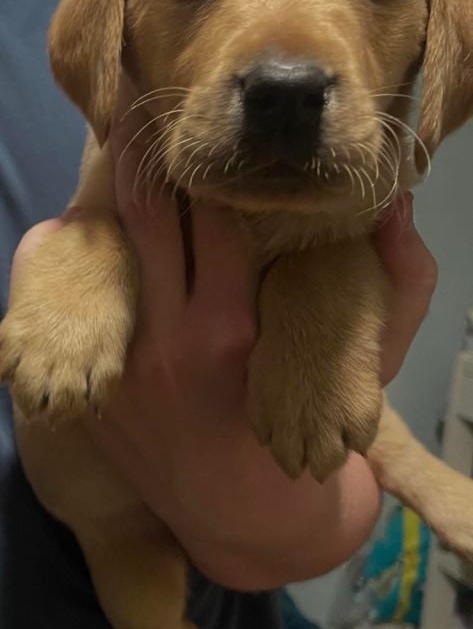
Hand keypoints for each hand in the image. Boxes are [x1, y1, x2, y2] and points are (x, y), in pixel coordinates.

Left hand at [6, 87, 437, 588]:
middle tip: (144, 111)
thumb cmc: (321, 427)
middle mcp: (175, 337)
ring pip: (109, 251)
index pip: (215, 210)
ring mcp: (131, 364)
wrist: (254, 516)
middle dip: (144, 156)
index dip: (211, 158)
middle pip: (147, 216)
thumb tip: (398, 199)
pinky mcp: (104, 387)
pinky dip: (90, 258)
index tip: (202, 121)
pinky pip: (84, 304)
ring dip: (116, 201)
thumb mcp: (371, 359)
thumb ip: (399, 279)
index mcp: (239, 322)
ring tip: (121, 153)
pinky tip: (94, 226)